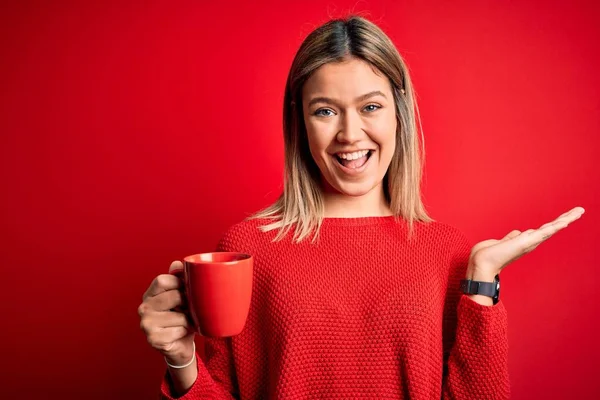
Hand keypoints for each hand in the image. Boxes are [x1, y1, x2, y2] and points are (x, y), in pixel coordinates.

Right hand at [138, 261, 195, 365]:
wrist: (181, 345)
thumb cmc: (183, 317)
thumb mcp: (182, 296)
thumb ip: (179, 278)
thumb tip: (178, 263)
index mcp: (150, 294)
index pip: (162, 280)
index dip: (180, 283)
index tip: (188, 289)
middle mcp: (144, 308)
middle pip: (174, 296)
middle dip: (189, 303)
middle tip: (191, 309)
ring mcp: (146, 324)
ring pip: (180, 315)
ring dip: (189, 320)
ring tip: (187, 322)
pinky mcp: (153, 339)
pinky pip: (179, 330)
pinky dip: (185, 332)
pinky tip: (181, 333)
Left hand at [466, 206, 584, 280]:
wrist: (482, 263)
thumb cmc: (489, 255)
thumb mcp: (503, 242)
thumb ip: (512, 237)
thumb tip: (517, 233)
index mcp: (525, 241)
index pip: (543, 230)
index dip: (554, 223)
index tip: (565, 218)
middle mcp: (530, 242)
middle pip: (551, 228)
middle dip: (566, 219)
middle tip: (579, 211)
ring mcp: (530, 242)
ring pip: (552, 228)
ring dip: (566, 219)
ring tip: (579, 211)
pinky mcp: (527, 242)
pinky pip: (545, 232)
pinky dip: (556, 226)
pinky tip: (566, 221)